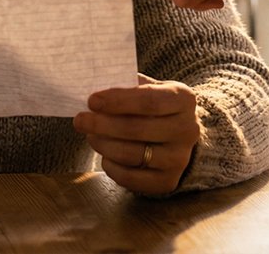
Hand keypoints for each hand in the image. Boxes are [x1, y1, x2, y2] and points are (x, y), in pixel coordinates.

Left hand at [73, 75, 200, 194]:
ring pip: (132, 154)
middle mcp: (187, 130)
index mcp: (184, 99)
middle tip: (80, 120)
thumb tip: (95, 88)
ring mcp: (179, 159)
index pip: (149, 100)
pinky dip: (111, 166)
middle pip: (137, 129)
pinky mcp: (167, 181)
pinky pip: (131, 177)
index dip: (118, 101)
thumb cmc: (155, 107)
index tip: (92, 101)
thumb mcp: (150, 88)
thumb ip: (127, 86)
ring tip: (91, 135)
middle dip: (103, 124)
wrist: (178, 136)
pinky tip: (104, 155)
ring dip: (104, 144)